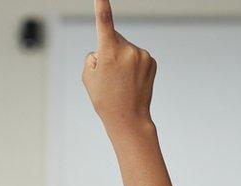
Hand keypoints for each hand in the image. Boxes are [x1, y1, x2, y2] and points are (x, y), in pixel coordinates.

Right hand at [82, 0, 156, 132]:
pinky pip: (137, 56)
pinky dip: (132, 64)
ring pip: (126, 48)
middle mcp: (128, 50)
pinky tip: (131, 80)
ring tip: (121, 81)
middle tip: (109, 75)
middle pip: (113, 39)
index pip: (104, 22)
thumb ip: (93, 55)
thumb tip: (106, 47)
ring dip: (121, 59)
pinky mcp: (152, 60)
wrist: (128, 118)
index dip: (101, 6)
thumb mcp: (88, 76)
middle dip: (109, 50)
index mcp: (109, 52)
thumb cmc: (104, 99)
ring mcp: (142, 55)